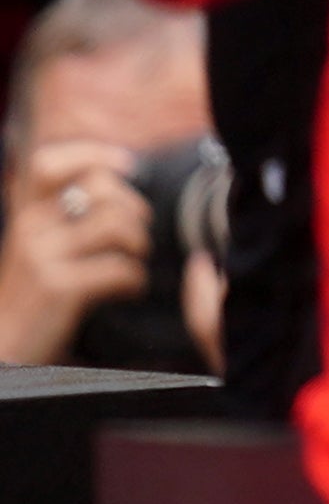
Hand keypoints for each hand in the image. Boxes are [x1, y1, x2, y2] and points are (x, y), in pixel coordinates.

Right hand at [0, 137, 153, 365]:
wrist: (4, 348)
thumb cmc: (32, 297)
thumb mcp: (38, 249)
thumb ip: (63, 217)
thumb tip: (118, 181)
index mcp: (24, 216)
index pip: (47, 164)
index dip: (92, 154)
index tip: (128, 165)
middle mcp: (28, 229)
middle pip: (100, 187)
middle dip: (133, 207)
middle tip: (137, 233)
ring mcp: (41, 257)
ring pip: (116, 224)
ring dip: (139, 244)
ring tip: (135, 260)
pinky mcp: (58, 287)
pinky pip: (119, 268)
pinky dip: (134, 279)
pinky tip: (129, 289)